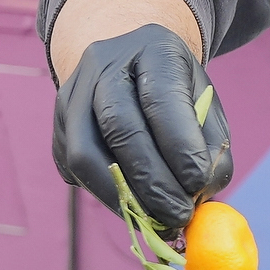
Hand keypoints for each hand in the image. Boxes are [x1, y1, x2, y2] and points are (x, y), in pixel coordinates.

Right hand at [53, 22, 232, 229]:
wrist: (128, 65)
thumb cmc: (175, 90)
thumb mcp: (205, 101)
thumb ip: (211, 144)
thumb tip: (201, 192)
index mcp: (151, 47)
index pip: (160, 96)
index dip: (179, 145)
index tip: (199, 183)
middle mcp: (102, 65)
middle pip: (119, 127)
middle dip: (153, 181)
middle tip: (180, 214)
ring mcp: (72, 96)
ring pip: (86, 155)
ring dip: (124, 198)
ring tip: (158, 221)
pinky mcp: (58, 129)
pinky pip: (75, 171)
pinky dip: (108, 196)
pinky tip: (136, 208)